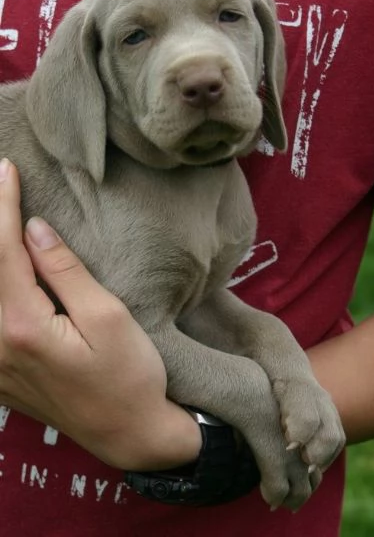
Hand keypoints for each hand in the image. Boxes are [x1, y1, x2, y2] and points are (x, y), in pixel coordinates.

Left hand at [0, 158, 201, 469]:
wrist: (129, 434)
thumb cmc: (130, 375)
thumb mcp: (108, 317)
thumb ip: (65, 272)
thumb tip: (35, 229)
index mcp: (22, 327)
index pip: (3, 251)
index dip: (2, 206)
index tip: (5, 169)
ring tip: (0, 218)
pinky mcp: (0, 374)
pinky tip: (6, 267)